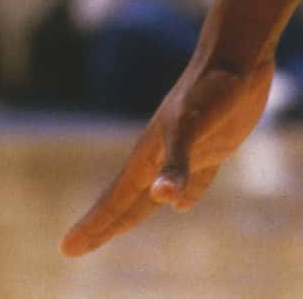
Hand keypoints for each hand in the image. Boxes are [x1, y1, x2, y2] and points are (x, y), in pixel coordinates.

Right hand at [61, 51, 274, 256]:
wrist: (236, 54)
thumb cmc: (212, 89)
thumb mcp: (193, 128)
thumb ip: (178, 164)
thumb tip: (163, 198)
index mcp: (149, 154)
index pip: (116, 200)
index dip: (95, 226)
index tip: (66, 249)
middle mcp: (162, 154)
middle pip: (127, 199)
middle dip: (104, 225)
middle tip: (73, 248)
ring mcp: (186, 149)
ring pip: (155, 191)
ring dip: (136, 211)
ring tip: (121, 225)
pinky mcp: (213, 144)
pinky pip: (191, 179)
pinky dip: (183, 194)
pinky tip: (181, 204)